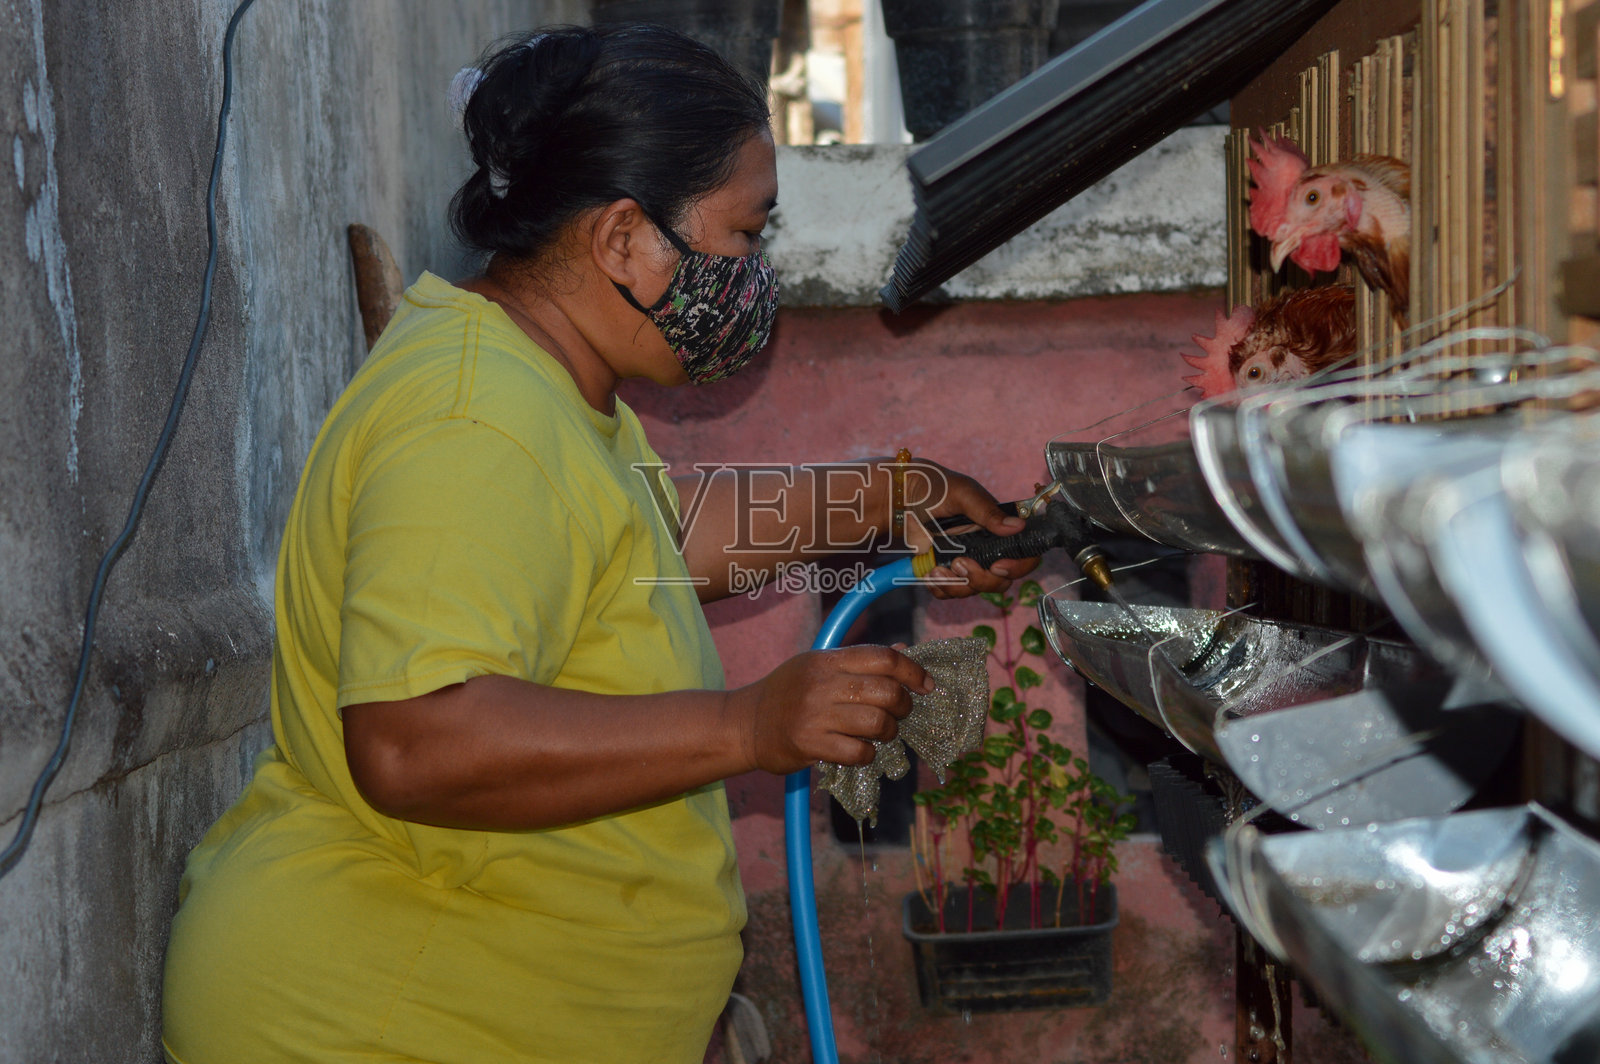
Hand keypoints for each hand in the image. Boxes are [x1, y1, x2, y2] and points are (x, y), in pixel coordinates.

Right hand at [727, 646, 933, 774]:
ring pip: (876, 722)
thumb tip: (903, 650)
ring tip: (881, 733)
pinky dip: (867, 754)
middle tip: (899, 714)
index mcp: (827, 659)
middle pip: (886, 691)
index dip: (913, 671)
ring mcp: (815, 714)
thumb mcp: (818, 666)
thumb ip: (859, 661)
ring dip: (888, 732)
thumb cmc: (786, 693)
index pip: (883, 657)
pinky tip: (859, 751)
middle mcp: (822, 683)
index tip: (926, 685)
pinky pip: (858, 752)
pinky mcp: (809, 744)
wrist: (744, 724)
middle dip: (903, 706)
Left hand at [902, 459, 1041, 598]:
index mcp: (999, 529)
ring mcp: (967, 562)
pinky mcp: (946, 572)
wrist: (902, 497)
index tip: (998, 566)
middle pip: (1001, 581)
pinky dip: (940, 587)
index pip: (1024, 555)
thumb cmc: (936, 489)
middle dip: (982, 579)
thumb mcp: (964, 494)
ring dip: (957, 584)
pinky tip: (929, 572)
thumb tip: (1018, 527)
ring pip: (975, 590)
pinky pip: (950, 592)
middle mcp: (987, 549)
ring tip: (936, 568)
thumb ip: (988, 512)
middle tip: (960, 563)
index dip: (1018, 567)